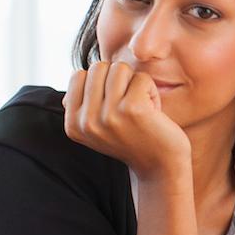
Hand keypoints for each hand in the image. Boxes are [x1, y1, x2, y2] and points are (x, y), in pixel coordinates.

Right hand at [64, 61, 189, 179]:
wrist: (160, 166)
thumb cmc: (133, 138)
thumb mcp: (100, 126)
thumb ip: (85, 103)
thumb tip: (78, 75)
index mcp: (73, 124)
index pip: (79, 75)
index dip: (101, 82)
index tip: (114, 105)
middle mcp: (86, 121)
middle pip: (98, 67)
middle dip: (119, 80)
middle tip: (129, 104)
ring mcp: (108, 115)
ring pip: (119, 68)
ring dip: (135, 83)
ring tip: (141, 106)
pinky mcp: (132, 109)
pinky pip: (141, 78)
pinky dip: (151, 90)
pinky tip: (153, 112)